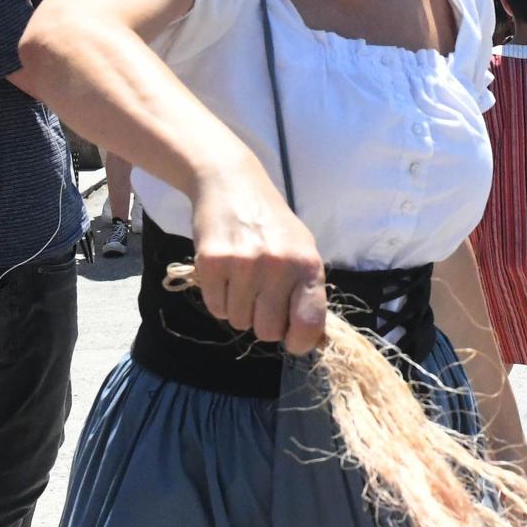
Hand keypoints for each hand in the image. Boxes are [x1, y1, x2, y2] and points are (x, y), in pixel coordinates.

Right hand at [188, 173, 328, 354]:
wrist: (231, 184)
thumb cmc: (272, 224)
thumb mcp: (302, 251)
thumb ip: (308, 294)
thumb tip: (314, 342)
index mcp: (308, 265)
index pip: (309, 324)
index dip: (299, 341)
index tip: (291, 336)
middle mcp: (279, 266)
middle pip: (268, 331)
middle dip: (263, 322)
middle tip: (261, 297)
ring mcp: (244, 265)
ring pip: (239, 322)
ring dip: (239, 308)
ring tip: (242, 278)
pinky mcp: (212, 263)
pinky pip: (215, 308)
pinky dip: (219, 298)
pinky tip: (225, 273)